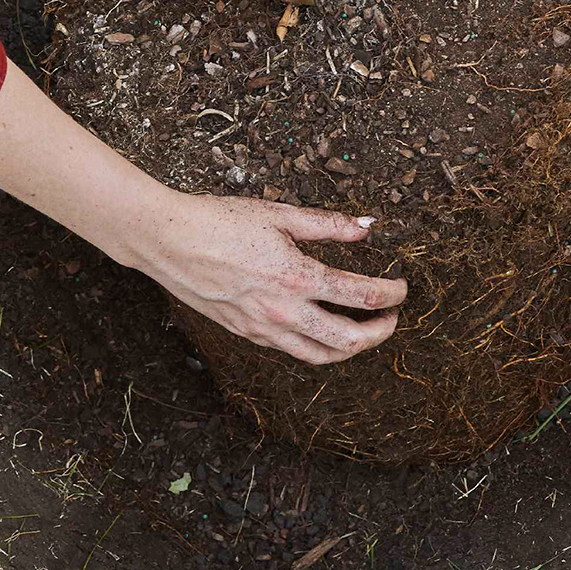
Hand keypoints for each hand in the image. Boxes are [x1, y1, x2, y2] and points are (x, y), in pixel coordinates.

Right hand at [117, 191, 406, 363]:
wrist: (168, 240)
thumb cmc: (220, 220)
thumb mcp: (279, 214)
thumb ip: (328, 224)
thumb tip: (366, 226)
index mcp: (297, 277)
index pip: (360, 295)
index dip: (390, 294)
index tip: (402, 289)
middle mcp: (283, 311)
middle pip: (348, 340)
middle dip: (379, 333)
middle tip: (392, 318)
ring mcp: (263, 328)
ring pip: (320, 355)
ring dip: (350, 349)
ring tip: (364, 334)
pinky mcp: (245, 333)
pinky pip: (291, 350)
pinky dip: (317, 346)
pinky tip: (322, 329)